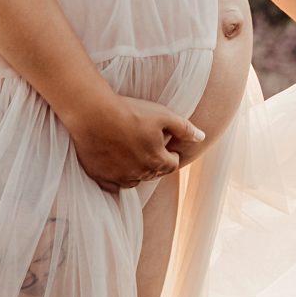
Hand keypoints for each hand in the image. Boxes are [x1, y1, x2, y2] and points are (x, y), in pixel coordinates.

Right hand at [70, 93, 203, 192]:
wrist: (93, 113)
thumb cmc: (130, 111)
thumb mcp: (163, 115)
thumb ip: (185, 128)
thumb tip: (202, 137)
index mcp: (158, 161)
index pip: (172, 164)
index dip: (170, 153)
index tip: (165, 144)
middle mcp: (140, 174)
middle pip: (153, 173)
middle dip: (154, 161)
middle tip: (147, 145)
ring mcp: (118, 177)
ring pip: (134, 180)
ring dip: (136, 169)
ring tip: (131, 152)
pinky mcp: (100, 176)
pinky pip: (112, 184)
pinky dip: (116, 177)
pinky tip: (115, 164)